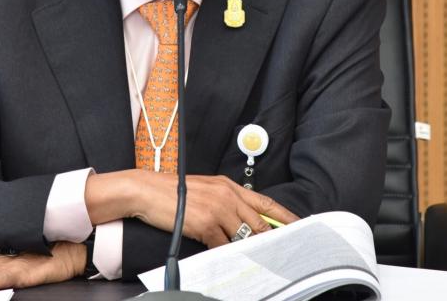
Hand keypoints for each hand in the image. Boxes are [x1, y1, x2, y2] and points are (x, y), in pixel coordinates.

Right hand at [85, 170, 299, 248]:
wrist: (146, 190)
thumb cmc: (172, 191)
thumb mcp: (205, 189)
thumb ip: (225, 201)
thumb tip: (241, 219)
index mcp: (229, 186)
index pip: (266, 202)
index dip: (286, 216)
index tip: (300, 226)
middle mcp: (228, 195)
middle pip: (260, 223)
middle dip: (272, 239)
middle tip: (283, 252)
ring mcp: (218, 210)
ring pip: (244, 236)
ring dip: (250, 249)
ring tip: (258, 260)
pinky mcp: (206, 225)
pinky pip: (224, 245)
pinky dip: (228, 254)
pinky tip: (229, 258)